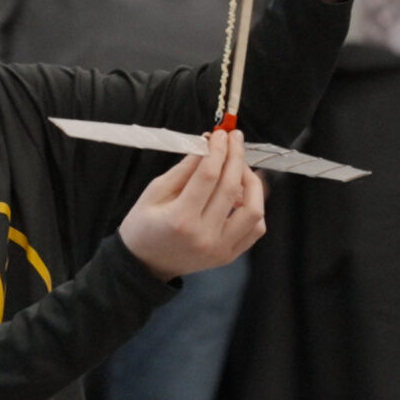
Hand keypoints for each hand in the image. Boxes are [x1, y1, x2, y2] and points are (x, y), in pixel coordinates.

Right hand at [120, 129, 267, 280]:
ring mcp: (219, 249)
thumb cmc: (143, 226)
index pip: (208, 175)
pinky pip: (255, 229)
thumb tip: (207, 144)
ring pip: (253, 210)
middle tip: (233, 138)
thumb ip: (184, 168)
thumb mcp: (154, 192)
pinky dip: (255, 208)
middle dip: (235, 156)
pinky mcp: (228, 256)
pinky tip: (243, 194)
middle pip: (231, 188)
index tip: (220, 134)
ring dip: (252, 182)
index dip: (217, 150)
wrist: (145, 265)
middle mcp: (203, 236)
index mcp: (180, 219)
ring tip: (241, 167)